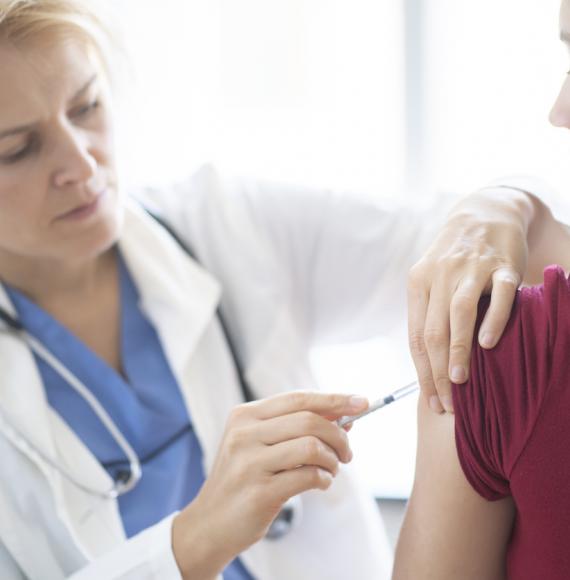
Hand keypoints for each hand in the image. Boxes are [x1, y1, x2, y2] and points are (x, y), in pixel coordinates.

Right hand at [172, 391, 367, 579]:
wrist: (209, 524)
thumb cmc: (242, 479)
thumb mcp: (259, 445)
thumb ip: (295, 428)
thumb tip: (343, 418)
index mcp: (245, 415)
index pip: (299, 398)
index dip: (334, 399)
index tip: (362, 402)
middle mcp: (244, 434)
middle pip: (309, 420)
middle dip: (339, 435)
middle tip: (347, 452)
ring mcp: (249, 463)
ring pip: (311, 447)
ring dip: (332, 460)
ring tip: (332, 469)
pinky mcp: (259, 492)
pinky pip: (308, 477)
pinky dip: (324, 479)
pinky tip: (320, 483)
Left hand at [407, 187, 534, 413]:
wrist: (482, 214)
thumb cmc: (454, 258)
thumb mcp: (431, 279)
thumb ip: (429, 313)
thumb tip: (429, 363)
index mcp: (418, 283)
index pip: (416, 337)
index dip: (422, 372)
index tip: (431, 401)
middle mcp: (439, 275)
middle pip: (433, 331)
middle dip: (437, 371)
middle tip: (447, 402)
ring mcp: (471, 269)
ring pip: (459, 314)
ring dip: (458, 350)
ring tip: (460, 382)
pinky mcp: (502, 265)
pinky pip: (499, 295)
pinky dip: (493, 319)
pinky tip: (488, 344)